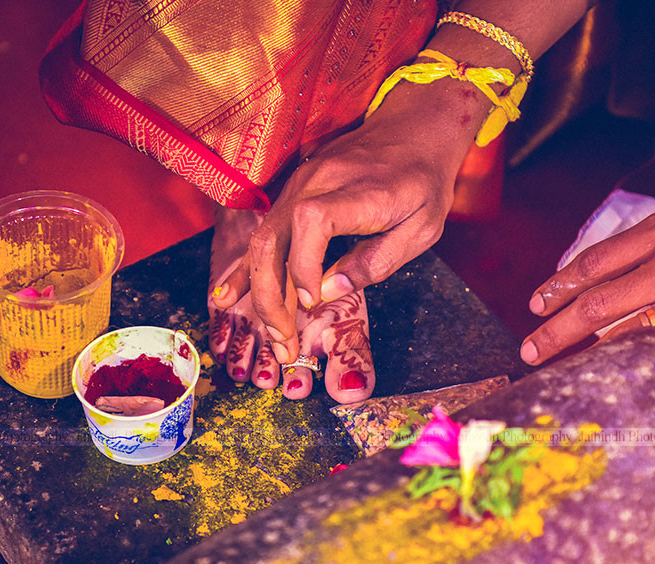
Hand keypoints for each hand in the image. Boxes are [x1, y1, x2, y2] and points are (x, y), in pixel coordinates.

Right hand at [213, 104, 466, 362]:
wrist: (413, 130)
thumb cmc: (424, 182)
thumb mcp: (422, 229)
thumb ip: (376, 260)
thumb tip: (329, 292)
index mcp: (357, 190)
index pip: (313, 221)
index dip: (303, 264)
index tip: (310, 302)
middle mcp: (317, 182)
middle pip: (273, 238)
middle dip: (270, 296)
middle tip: (285, 342)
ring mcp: (299, 185)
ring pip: (261, 240)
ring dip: (260, 292)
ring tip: (275, 335)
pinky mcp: (292, 193)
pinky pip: (264, 233)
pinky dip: (251, 270)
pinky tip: (230, 296)